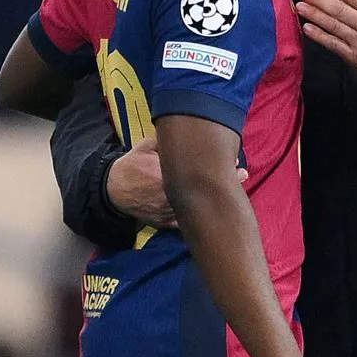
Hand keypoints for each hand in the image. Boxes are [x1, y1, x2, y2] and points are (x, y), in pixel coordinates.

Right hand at [107, 135, 247, 227]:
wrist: (113, 191)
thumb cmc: (132, 165)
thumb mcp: (148, 146)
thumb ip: (167, 141)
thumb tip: (190, 132)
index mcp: (164, 175)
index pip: (197, 170)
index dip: (218, 165)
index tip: (235, 161)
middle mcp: (168, 196)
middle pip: (202, 190)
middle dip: (224, 182)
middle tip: (243, 174)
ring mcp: (168, 212)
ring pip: (198, 208)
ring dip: (216, 200)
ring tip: (235, 192)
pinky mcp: (167, 223)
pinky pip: (188, 222)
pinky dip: (202, 216)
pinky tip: (216, 210)